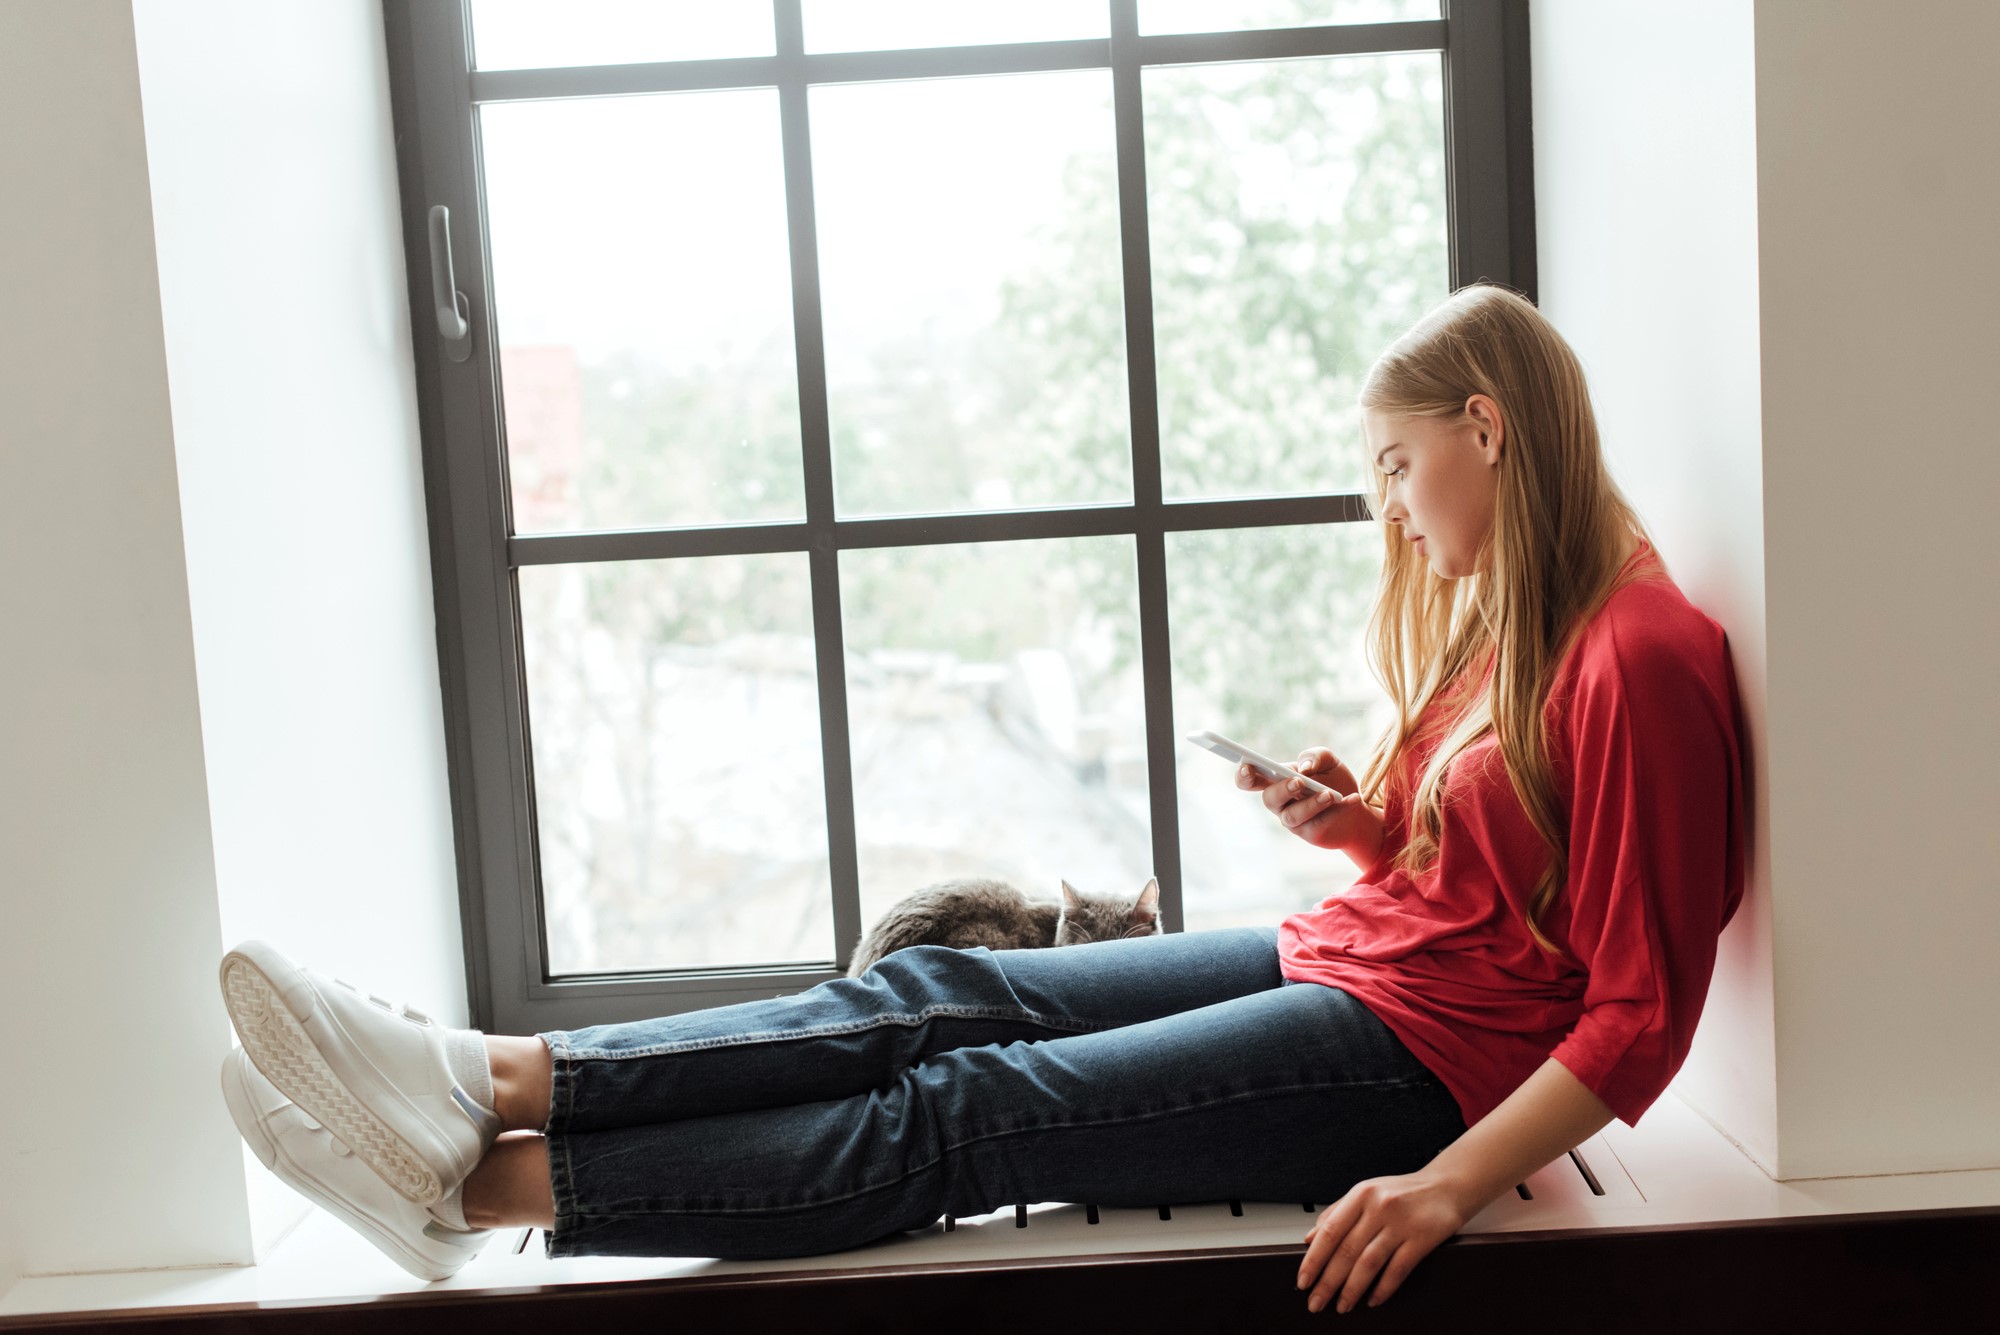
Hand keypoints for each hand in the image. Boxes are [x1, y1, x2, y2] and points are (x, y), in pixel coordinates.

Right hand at [1236, 747, 1375, 855]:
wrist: (1356, 806)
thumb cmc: (1334, 781)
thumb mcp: (1329, 761)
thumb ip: (1316, 756)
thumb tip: (1305, 768)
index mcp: (1277, 781)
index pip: (1250, 780)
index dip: (1243, 775)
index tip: (1247, 766)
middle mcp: (1281, 803)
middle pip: (1269, 799)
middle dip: (1282, 790)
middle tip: (1300, 782)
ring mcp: (1293, 821)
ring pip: (1293, 816)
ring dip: (1311, 804)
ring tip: (1330, 795)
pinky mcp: (1311, 834)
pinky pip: (1319, 823)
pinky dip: (1339, 810)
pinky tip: (1352, 799)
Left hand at [1295, 1171, 1472, 1314]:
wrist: (1447, 1186)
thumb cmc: (1402, 1192)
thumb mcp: (1367, 1193)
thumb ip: (1337, 1213)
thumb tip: (1309, 1239)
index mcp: (1361, 1194)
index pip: (1329, 1231)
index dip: (1313, 1259)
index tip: (1303, 1280)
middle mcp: (1379, 1207)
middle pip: (1346, 1251)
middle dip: (1328, 1282)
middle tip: (1316, 1302)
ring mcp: (1401, 1223)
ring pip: (1369, 1263)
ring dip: (1352, 1290)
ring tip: (1343, 1306)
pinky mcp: (1422, 1238)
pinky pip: (1398, 1269)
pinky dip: (1383, 1289)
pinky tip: (1373, 1300)